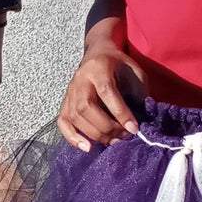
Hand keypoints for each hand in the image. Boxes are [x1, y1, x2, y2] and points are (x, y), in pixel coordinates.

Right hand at [58, 29, 147, 151]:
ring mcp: (70, 92)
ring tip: (113, 141)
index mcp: (99, 67)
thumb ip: (138, 92)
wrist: (98, 53)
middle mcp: (80, 79)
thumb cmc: (120, 65)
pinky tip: (87, 147)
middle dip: (106, 126)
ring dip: (94, 134)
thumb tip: (139, 120)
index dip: (120, 112)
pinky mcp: (65, 102)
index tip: (133, 128)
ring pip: (74, 116)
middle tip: (123, 136)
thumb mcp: (135, 71)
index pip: (106, 91)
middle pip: (86, 107)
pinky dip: (72, 137)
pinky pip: (63, 122)